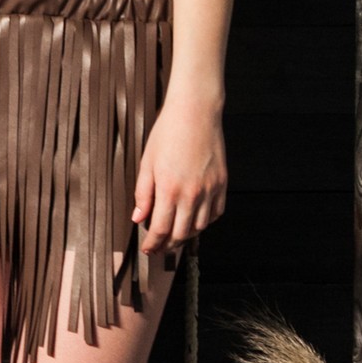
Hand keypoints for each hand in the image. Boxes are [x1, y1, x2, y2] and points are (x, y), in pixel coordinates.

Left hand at [131, 94, 227, 254]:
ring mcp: (210, 190)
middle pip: (181, 234)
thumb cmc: (167, 133)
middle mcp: (192, 194)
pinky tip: (195, 220)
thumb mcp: (147, 162)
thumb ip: (143, 193)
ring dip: (187, 236)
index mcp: (169, 189)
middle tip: (160, 248)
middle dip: (168, 245)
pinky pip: (215, 214)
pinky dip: (204, 222)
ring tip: (176, 236)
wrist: (195, 113)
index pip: (160, 229)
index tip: (148, 249)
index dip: (153, 243)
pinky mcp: (222, 185)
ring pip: (200, 227)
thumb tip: (138, 218)